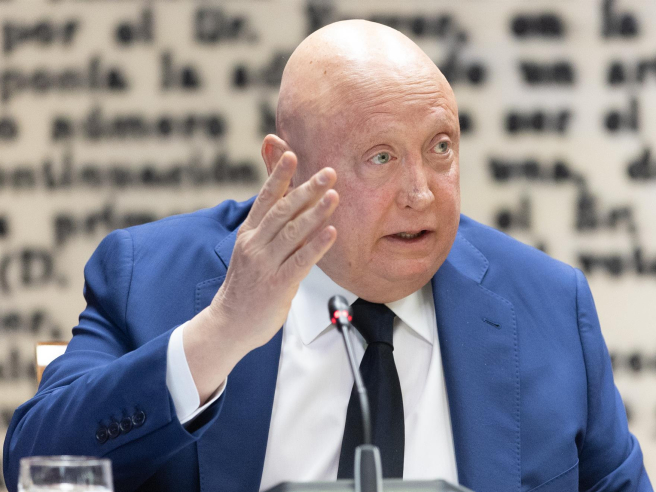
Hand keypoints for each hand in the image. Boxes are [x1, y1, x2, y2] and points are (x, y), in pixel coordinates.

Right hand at [184, 151, 337, 401]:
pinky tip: (331, 232)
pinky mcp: (278, 284)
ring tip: (334, 196)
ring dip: (315, 212)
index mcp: (249, 233)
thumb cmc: (245, 287)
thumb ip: (271, 230)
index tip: (292, 154)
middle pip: (283, 210)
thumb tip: (293, 207)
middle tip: (327, 172)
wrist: (229, 323)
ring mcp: (266, 264)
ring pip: (293, 232)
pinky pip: (301, 261)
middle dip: (307, 189)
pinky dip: (317, 245)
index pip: (265, 199)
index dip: (279, 176)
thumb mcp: (251, 252)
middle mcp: (255, 244)